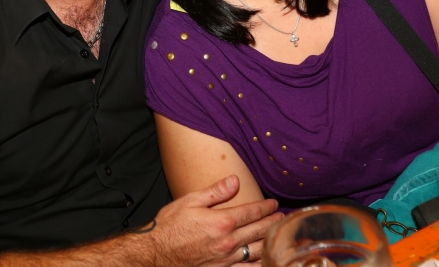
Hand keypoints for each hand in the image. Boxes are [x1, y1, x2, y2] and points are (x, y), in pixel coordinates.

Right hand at [151, 175, 281, 266]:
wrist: (155, 254)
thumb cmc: (169, 226)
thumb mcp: (190, 201)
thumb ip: (216, 191)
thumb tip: (235, 180)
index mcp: (222, 221)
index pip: (252, 212)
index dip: (266, 207)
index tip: (274, 203)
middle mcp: (228, 242)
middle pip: (259, 231)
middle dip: (273, 222)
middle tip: (283, 217)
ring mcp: (227, 260)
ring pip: (258, 251)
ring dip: (271, 241)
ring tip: (280, 235)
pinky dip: (259, 264)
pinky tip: (266, 260)